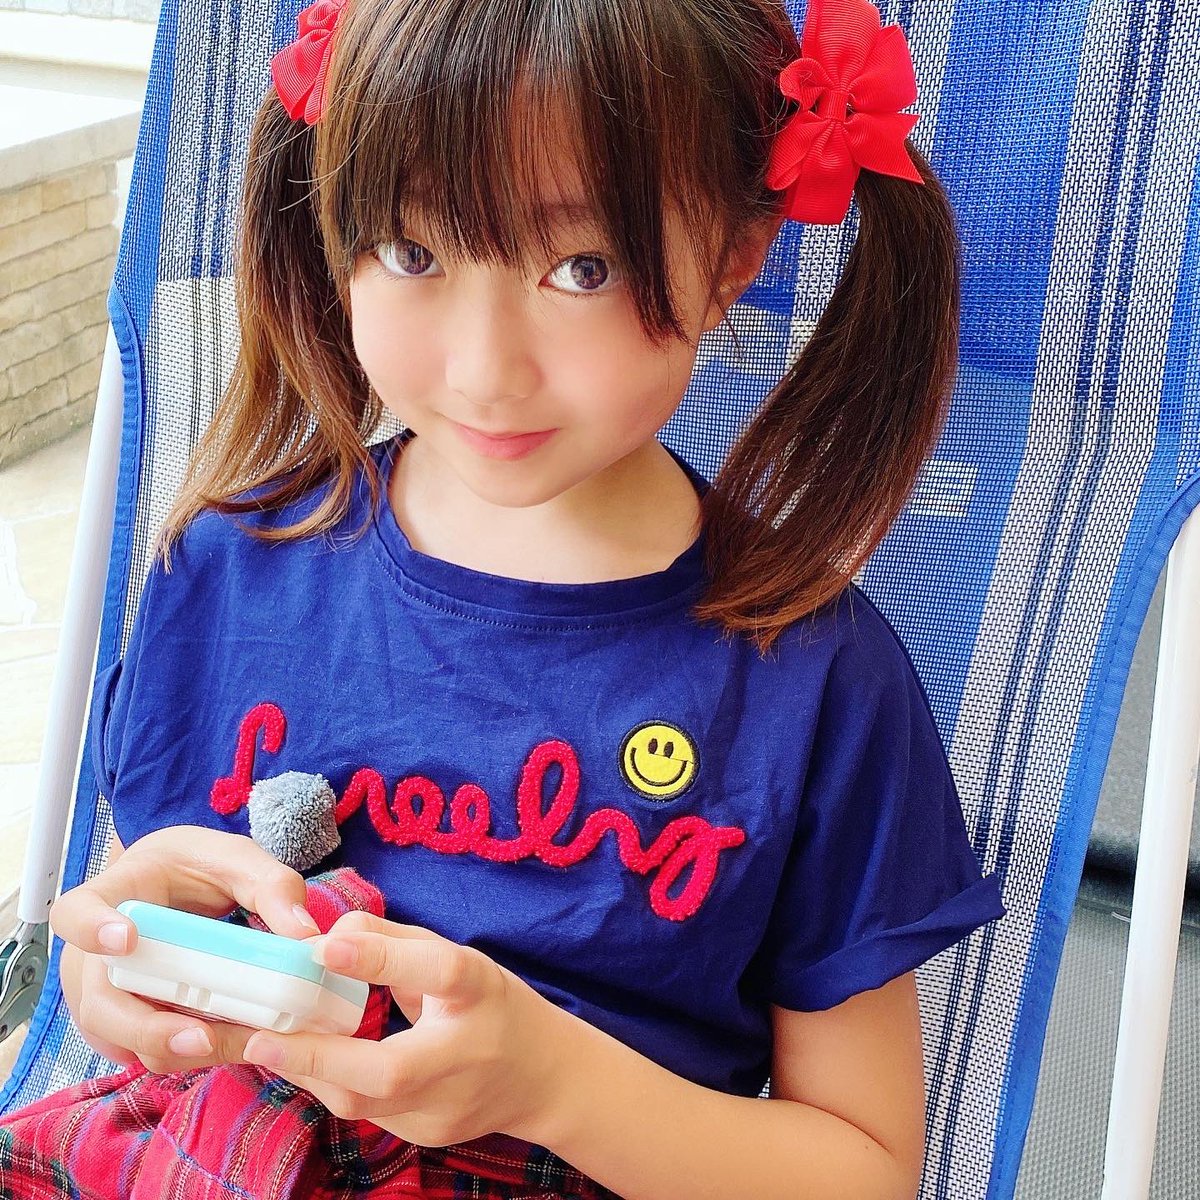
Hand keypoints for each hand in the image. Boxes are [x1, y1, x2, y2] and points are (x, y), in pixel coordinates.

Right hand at [51, 826, 320, 1073]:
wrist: (177, 885)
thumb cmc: (199, 867)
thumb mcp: (238, 860)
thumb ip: (271, 886)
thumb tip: (304, 934)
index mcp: (114, 894)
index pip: (75, 911)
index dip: (91, 928)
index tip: (125, 939)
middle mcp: (93, 953)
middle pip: (97, 1002)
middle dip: (145, 1027)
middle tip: (200, 1036)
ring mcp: (104, 994)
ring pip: (121, 1039)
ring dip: (176, 1048)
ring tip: (239, 1043)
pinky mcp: (128, 1024)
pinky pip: (146, 1050)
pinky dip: (187, 1054)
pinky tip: (233, 1043)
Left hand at [240, 912, 570, 1147]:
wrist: (542, 1077)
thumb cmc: (490, 1002)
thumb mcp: (456, 957)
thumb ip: (392, 943)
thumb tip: (326, 938)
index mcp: (479, 992)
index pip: (436, 973)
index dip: (382, 960)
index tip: (322, 948)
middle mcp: (466, 1054)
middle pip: (390, 1070)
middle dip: (318, 1056)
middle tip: (260, 1037)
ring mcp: (448, 1106)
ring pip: (366, 1103)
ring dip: (311, 1074)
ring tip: (265, 1046)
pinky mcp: (428, 1135)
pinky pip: (367, 1112)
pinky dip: (331, 1085)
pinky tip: (304, 1064)